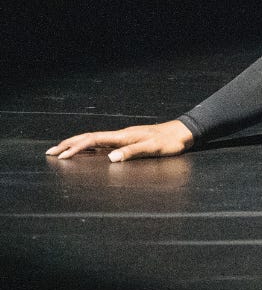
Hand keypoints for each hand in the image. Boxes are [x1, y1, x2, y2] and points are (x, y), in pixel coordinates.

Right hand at [46, 120, 194, 161]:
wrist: (183, 132)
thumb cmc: (170, 141)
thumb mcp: (153, 148)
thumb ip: (132, 152)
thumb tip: (110, 158)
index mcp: (123, 136)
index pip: (93, 140)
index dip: (76, 148)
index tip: (61, 156)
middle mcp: (121, 135)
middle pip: (89, 138)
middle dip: (69, 144)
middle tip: (50, 152)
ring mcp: (124, 137)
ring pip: (94, 140)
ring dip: (77, 145)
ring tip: (61, 151)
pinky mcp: (128, 140)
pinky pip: (103, 143)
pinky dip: (90, 147)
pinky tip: (86, 152)